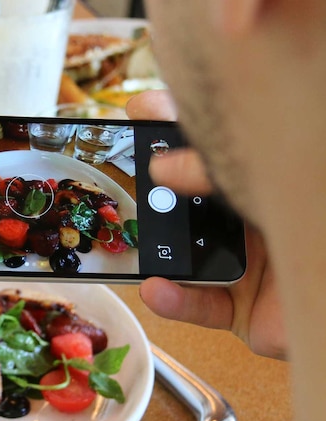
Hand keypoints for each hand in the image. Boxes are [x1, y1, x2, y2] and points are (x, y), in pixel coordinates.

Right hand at [127, 91, 285, 358]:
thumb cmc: (322, 218)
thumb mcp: (286, 186)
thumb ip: (224, 177)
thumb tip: (163, 167)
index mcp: (270, 181)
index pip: (216, 150)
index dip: (177, 126)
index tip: (140, 108)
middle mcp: (253, 221)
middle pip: (192, 201)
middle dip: (151, 189)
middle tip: (117, 170)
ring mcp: (246, 266)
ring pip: (187, 256)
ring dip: (154, 250)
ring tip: (129, 241)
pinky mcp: (243, 311)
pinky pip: (202, 306)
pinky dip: (176, 301)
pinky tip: (155, 289)